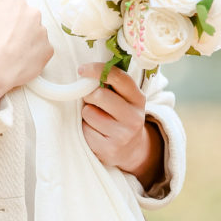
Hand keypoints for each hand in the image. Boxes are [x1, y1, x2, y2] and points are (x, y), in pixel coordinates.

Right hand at [0, 0, 52, 101]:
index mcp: (17, 0)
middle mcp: (34, 14)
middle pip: (19, 15)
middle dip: (9, 23)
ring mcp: (42, 33)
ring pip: (30, 31)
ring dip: (20, 37)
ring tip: (5, 49)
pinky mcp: (47, 51)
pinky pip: (39, 48)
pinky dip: (30, 52)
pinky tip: (16, 57)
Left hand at [78, 63, 164, 189]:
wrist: (131, 150)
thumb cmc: (121, 116)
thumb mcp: (125, 99)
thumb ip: (112, 84)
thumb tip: (87, 71)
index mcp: (138, 99)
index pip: (119, 78)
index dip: (97, 70)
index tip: (82, 69)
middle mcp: (134, 117)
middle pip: (99, 96)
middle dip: (88, 95)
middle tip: (90, 99)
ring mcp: (123, 135)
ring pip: (89, 113)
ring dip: (86, 114)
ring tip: (96, 119)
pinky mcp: (109, 149)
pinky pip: (85, 131)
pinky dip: (85, 129)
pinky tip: (95, 132)